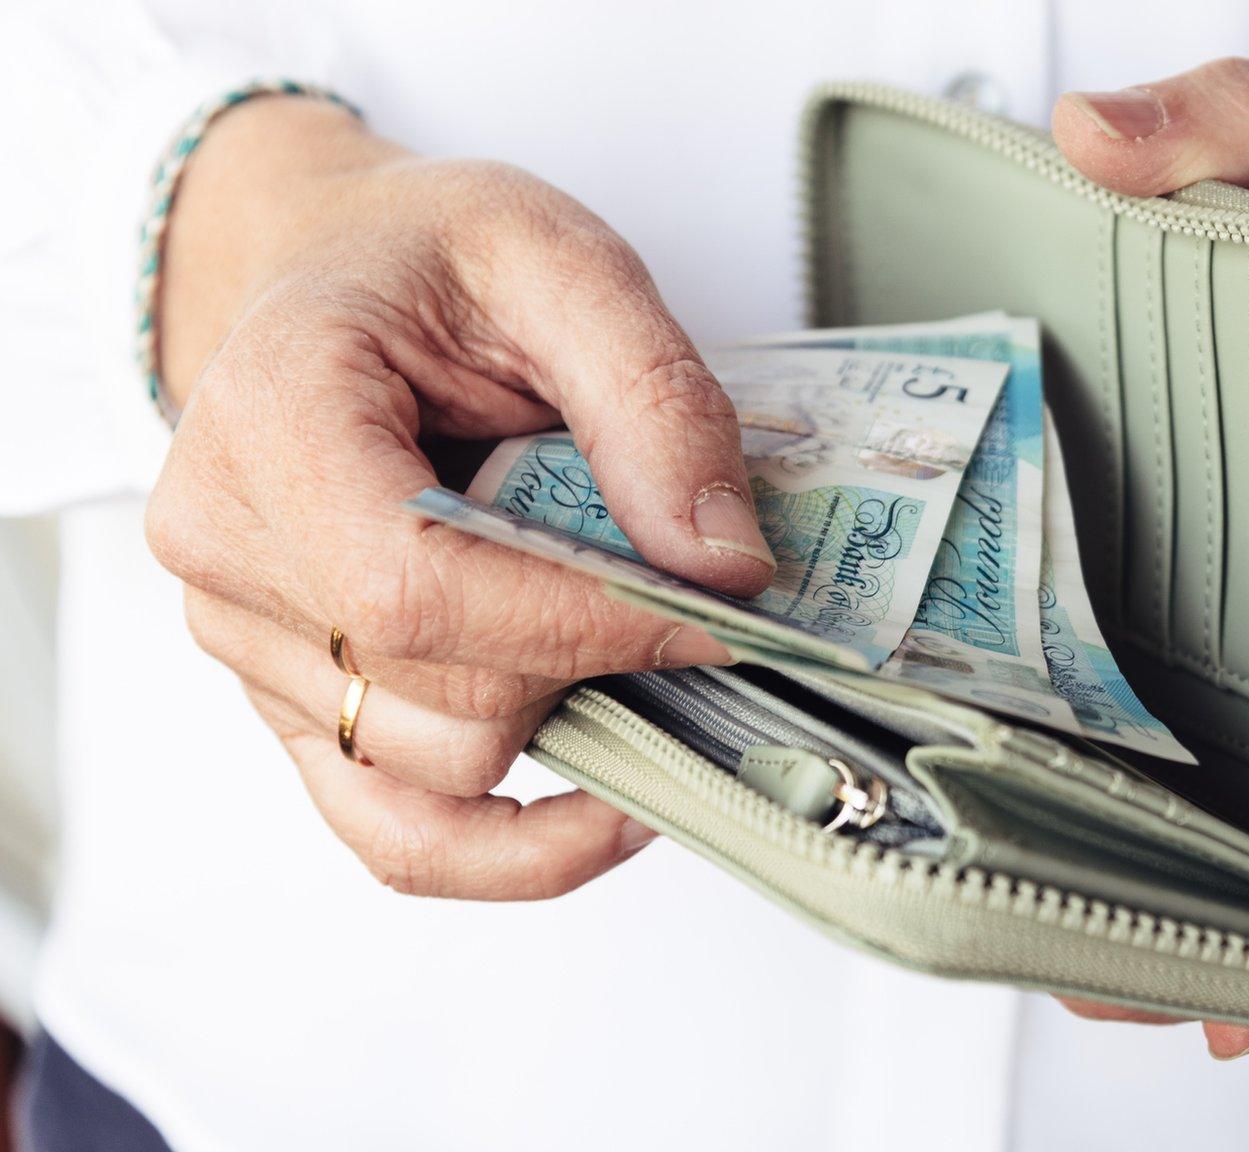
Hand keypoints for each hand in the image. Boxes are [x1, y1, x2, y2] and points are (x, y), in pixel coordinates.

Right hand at [147, 96, 774, 898]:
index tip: (718, 612)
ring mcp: (244, 640)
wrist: (337, 274)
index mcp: (269, 416)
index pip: (415, 590)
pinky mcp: (290, 701)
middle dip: (598, 666)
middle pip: (440, 697)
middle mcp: (224, 547)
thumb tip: (727, 565)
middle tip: (701, 606)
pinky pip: (391, 833)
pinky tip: (607, 807)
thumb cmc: (432, 260)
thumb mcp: (564, 263)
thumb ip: (655, 399)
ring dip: (568, 726)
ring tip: (642, 644)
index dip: (585, 625)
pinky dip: (509, 847)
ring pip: (434, 773)